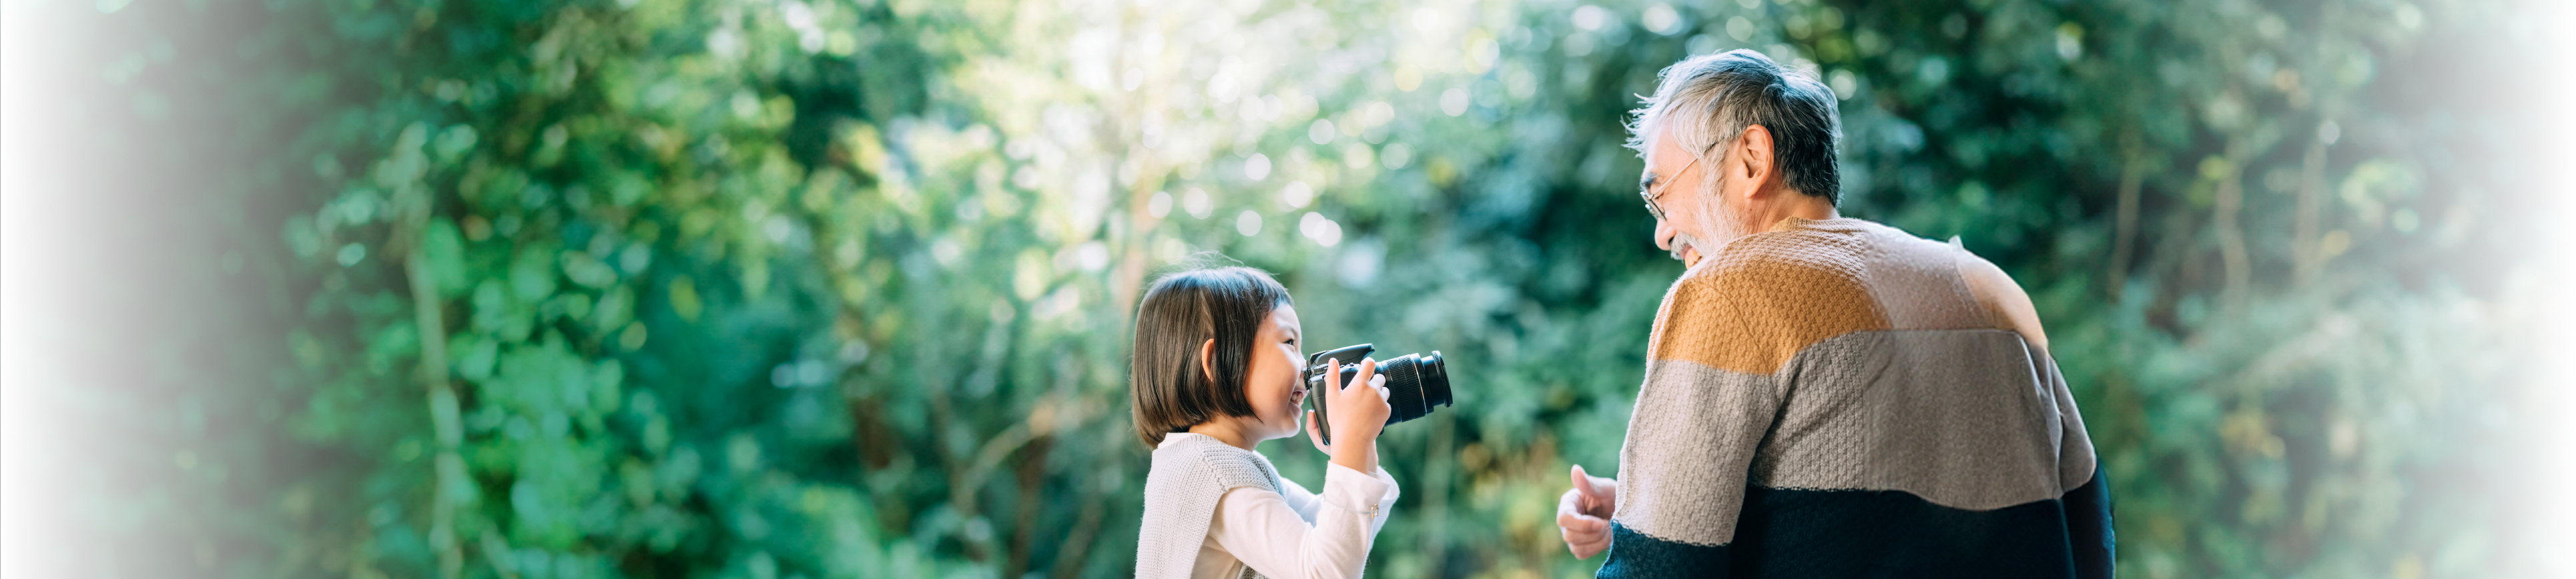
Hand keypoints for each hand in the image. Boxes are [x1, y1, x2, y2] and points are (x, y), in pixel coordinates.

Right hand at [1303, 357, 1389, 472]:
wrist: (1352, 440)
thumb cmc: (1340, 419)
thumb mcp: (1331, 397)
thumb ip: (1332, 376)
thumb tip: (1333, 361)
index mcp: (1360, 384)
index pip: (1370, 363)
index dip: (1367, 362)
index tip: (1364, 365)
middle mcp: (1373, 390)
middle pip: (1379, 377)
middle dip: (1372, 380)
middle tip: (1362, 390)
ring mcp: (1382, 400)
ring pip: (1384, 390)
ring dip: (1378, 392)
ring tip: (1366, 403)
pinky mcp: (1387, 411)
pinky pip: (1386, 403)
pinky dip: (1380, 405)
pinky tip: (1370, 412)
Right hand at [1555, 464, 1618, 558]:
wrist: (1627, 512)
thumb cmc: (1616, 496)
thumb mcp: (1606, 489)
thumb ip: (1590, 484)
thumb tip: (1575, 469)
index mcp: (1569, 503)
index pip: (1564, 518)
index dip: (1582, 524)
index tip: (1601, 523)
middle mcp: (1566, 520)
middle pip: (1569, 536)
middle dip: (1593, 533)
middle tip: (1609, 525)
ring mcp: (1571, 534)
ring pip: (1575, 547)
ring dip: (1597, 542)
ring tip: (1609, 530)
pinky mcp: (1579, 546)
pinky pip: (1581, 554)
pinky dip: (1596, 549)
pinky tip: (1606, 538)